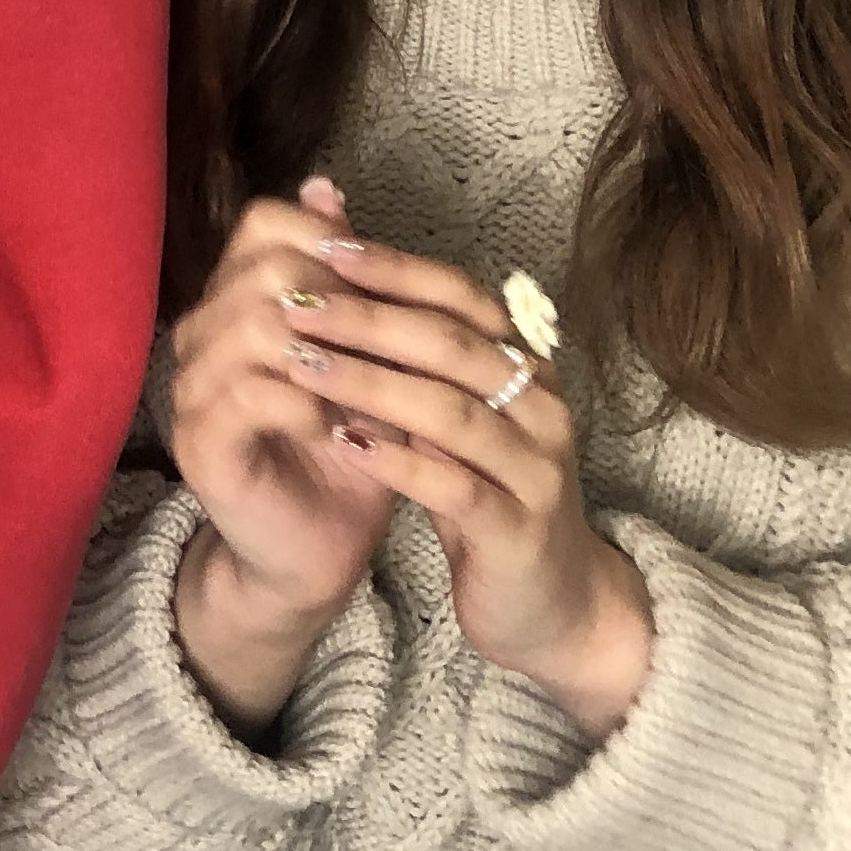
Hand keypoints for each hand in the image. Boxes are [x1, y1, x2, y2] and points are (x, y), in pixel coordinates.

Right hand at [163, 177, 399, 731]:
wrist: (316, 553)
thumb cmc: (346, 452)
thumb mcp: (366, 358)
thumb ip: (350, 281)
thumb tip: (328, 183)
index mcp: (237, 302)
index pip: (265, 224)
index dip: (330, 237)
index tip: (390, 280)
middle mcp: (202, 335)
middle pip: (263, 268)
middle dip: (342, 301)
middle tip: (397, 344)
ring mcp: (194, 388)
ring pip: (255, 324)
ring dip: (333, 354)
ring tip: (378, 389)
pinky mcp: (201, 443)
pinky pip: (252, 392)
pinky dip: (310, 402)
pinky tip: (347, 427)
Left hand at [292, 231, 651, 736]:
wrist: (553, 603)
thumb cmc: (488, 497)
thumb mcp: (452, 422)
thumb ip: (411, 362)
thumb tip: (340, 284)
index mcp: (527, 370)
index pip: (460, 299)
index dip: (394, 270)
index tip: (323, 247)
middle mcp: (542, 409)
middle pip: (450, 346)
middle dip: (367, 318)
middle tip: (297, 301)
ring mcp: (536, 471)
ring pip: (450, 412)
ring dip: (369, 383)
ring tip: (301, 363)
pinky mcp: (518, 532)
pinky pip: (455, 488)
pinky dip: (396, 462)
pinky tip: (343, 443)